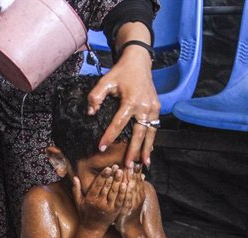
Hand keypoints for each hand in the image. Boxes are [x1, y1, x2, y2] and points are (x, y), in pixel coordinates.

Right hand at [72, 166, 125, 230]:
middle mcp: (99, 203)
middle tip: (117, 167)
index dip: (103, 176)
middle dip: (112, 176)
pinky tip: (125, 185)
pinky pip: (120, 200)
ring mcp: (108, 208)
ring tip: (122, 172)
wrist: (93, 228)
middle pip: (106, 187)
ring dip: (118, 181)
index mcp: (90, 199)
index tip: (108, 168)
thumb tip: (75, 177)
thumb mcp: (78, 202)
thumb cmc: (85, 214)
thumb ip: (76, 189)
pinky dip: (123, 192)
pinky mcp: (115, 211)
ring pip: (114, 192)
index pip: (98, 185)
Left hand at [87, 47, 159, 168]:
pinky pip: (154, 128)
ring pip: (150, 133)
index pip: (119, 123)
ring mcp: (153, 108)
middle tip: (127, 165)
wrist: (139, 62)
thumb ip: (96, 96)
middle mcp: (145, 106)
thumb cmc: (120, 72)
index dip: (110, 136)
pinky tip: (148, 151)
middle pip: (139, 133)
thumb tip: (90, 113)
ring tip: (143, 164)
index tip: (101, 147)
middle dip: (133, 150)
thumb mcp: (105, 81)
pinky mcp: (157, 108)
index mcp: (131, 101)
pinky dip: (151, 140)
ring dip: (147, 149)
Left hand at [116, 164, 144, 230]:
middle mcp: (138, 197)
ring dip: (129, 178)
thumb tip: (141, 175)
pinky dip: (126, 191)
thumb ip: (137, 187)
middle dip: (133, 171)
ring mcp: (133, 202)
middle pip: (136, 182)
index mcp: (140, 193)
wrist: (131, 228)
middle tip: (131, 161)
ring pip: (132, 188)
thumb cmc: (131, 212)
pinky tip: (124, 185)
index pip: (138, 179)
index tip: (135, 161)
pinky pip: (127, 198)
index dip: (137, 170)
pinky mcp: (128, 208)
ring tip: (127, 169)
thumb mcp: (135, 198)